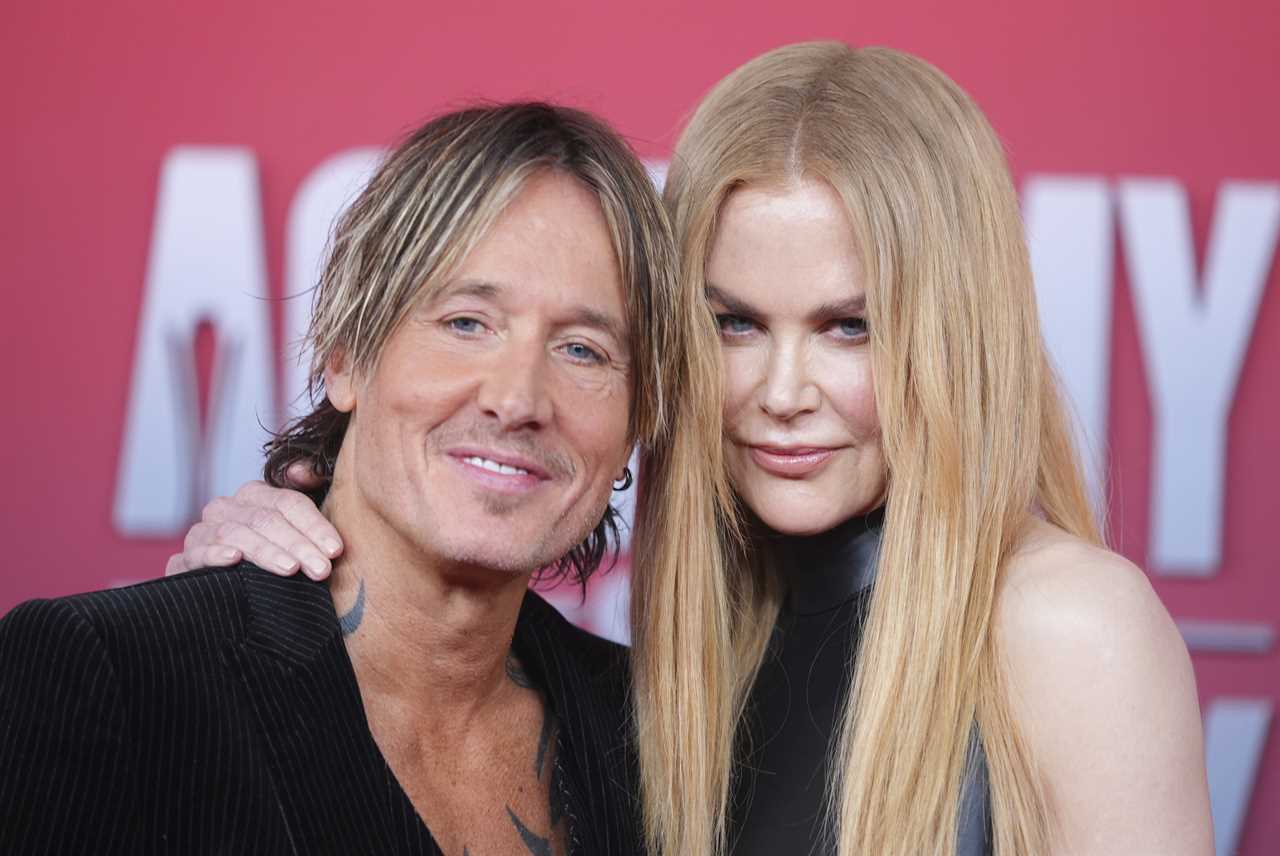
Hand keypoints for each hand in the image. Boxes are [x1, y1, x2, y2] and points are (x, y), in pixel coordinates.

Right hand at [164, 462, 342, 579]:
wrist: (233, 597)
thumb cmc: (279, 558)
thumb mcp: (299, 529)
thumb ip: (308, 491)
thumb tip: (302, 471)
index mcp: (256, 495)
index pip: (288, 502)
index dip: (314, 525)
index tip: (335, 550)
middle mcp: (226, 508)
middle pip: (266, 519)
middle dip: (298, 545)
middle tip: (322, 569)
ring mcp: (202, 532)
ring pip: (236, 534)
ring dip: (266, 552)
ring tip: (291, 569)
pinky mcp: (183, 561)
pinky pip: (196, 553)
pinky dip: (214, 554)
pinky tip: (234, 560)